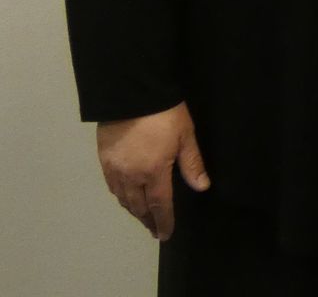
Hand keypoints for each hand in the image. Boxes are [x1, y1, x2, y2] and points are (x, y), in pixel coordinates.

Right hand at [96, 102, 210, 239]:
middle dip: (147, 220)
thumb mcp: (185, 136)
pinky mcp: (104, 160)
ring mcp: (115, 169)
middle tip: (154, 229)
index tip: (165, 234)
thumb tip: (202, 187)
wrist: (131, 95)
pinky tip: (125, 196)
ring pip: (123, 198)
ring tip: (142, 216)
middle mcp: (132, 176)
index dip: (164, 221)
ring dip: (133, 210)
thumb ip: (192, 164)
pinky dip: (121, 196)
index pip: (160, 205)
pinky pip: (112, 186)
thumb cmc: (165, 114)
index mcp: (154, 171)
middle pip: (139, 206)